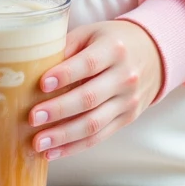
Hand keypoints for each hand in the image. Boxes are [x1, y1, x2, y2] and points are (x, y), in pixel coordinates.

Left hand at [27, 21, 162, 160]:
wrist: (152, 54)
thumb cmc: (111, 41)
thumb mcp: (92, 34)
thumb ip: (66, 47)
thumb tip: (31, 66)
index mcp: (114, 49)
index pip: (89, 63)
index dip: (66, 75)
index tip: (42, 84)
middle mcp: (125, 76)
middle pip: (90, 98)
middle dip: (59, 110)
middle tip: (32, 117)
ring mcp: (128, 101)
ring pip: (93, 124)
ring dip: (63, 136)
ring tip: (38, 143)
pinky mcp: (127, 119)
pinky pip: (98, 137)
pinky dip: (74, 147)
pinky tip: (53, 152)